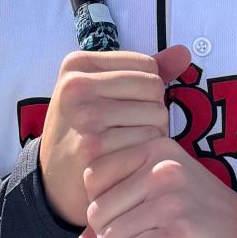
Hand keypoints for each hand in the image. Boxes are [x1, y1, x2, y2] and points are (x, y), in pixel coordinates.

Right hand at [38, 44, 190, 231]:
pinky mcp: (94, 145)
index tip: (123, 108)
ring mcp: (84, 115)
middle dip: (152, 111)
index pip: (147, 65)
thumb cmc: (83, 132)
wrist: (53, 185)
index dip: (146, 90)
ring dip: (153, 134)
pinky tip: (129, 162)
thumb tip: (183, 52)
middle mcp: (77, 85)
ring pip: (157, 114)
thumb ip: (142, 71)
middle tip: (129, 131)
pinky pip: (149, 141)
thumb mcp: (99, 92)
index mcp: (78, 64)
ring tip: (129, 146)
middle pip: (154, 87)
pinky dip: (147, 155)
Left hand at [74, 137, 236, 237]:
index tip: (126, 224)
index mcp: (159, 150)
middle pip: (97, 211)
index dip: (102, 208)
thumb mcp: (167, 205)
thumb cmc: (212, 226)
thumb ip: (122, 217)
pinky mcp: (178, 236)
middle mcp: (164, 168)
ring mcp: (172, 201)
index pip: (94, 176)